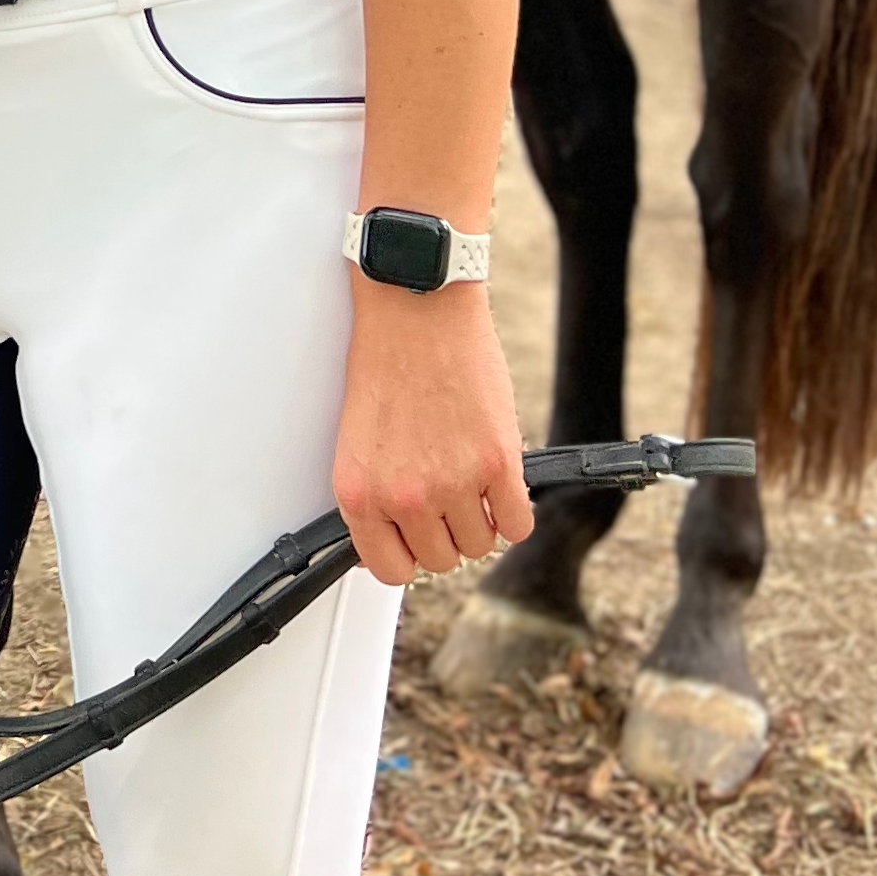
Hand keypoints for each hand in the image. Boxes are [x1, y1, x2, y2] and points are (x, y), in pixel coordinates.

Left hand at [332, 279, 532, 588]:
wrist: (414, 306)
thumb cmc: (384, 359)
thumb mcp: (358, 437)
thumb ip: (378, 491)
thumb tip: (402, 534)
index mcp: (359, 492)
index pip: (389, 569)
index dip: (407, 553)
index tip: (416, 537)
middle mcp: (403, 496)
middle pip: (440, 559)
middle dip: (445, 531)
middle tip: (446, 493)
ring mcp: (453, 483)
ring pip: (480, 544)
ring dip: (480, 518)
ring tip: (469, 476)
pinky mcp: (497, 464)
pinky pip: (517, 524)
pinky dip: (513, 510)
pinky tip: (500, 483)